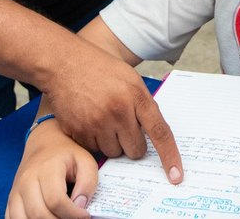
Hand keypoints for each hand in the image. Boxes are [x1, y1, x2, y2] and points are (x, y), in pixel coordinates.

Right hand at [6, 120, 95, 218]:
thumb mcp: (86, 161)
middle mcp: (27, 180)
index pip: (56, 200)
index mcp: (46, 168)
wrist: (44, 143)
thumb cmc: (67, 155)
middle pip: (39, 214)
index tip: (85, 215)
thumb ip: (88, 183)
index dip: (73, 214)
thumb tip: (80, 205)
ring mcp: (16, 191)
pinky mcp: (11, 200)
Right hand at [42, 44, 182, 183]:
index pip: (159, 132)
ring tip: (102, 118)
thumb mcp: (130, 79)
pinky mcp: (78, 131)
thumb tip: (154, 134)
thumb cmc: (100, 69)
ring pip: (114, 153)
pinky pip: (93, 150)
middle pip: (135, 150)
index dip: (169, 157)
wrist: (64, 62)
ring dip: (111, 142)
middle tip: (122, 125)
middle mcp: (118, 111)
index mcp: (136, 96)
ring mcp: (97, 123)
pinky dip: (93, 140)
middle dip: (132, 143)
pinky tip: (88, 119)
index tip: (176, 176)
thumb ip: (143, 105)